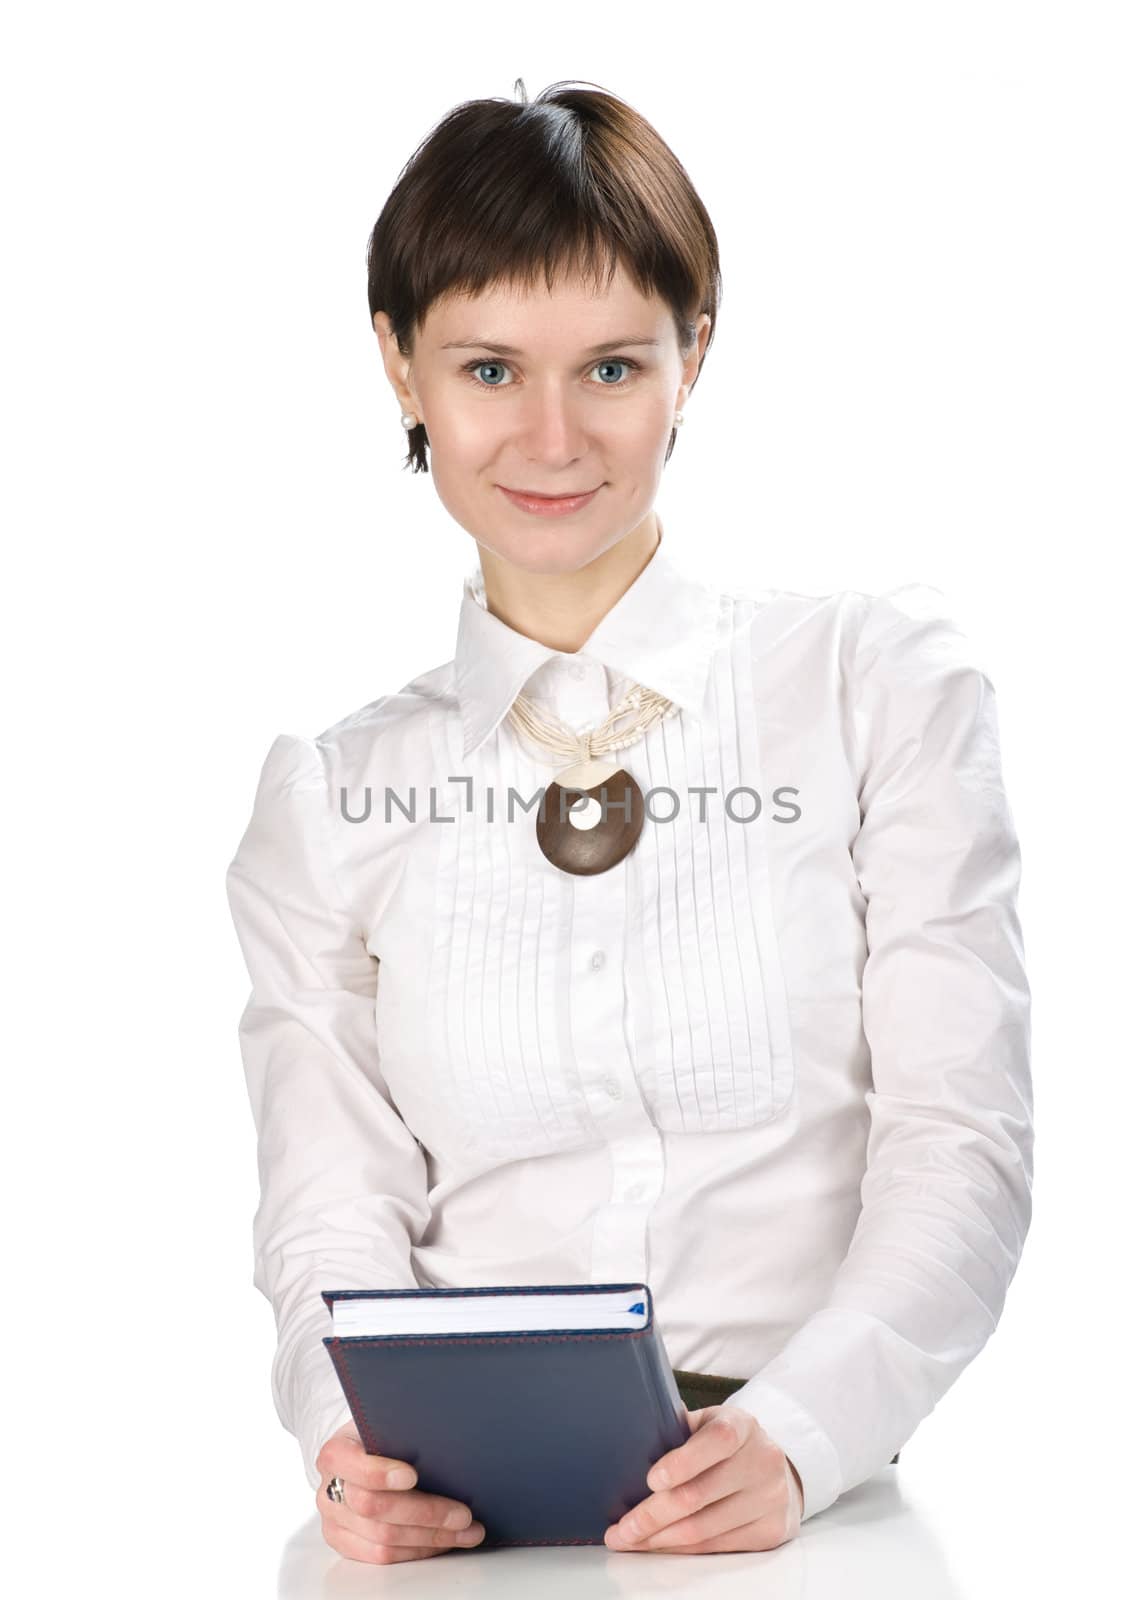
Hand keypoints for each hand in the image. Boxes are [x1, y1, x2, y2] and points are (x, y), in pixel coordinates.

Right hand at [315, 1420, 485, 1563]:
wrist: (363, 1454)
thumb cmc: (383, 1436)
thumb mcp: (388, 1423)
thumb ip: (404, 1430)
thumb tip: (445, 1434)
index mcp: (336, 1453)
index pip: (352, 1464)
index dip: (380, 1473)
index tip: (413, 1475)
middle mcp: (328, 1490)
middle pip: (374, 1508)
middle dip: (425, 1512)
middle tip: (463, 1513)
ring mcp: (335, 1522)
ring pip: (383, 1539)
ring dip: (431, 1537)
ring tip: (467, 1530)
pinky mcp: (346, 1544)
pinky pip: (383, 1556)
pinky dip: (419, 1551)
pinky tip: (445, 1541)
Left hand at [604, 1404, 802, 1553]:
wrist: (775, 1472)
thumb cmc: (728, 1445)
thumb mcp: (709, 1423)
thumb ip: (679, 1426)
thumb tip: (635, 1430)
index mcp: (743, 1426)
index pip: (716, 1440)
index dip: (682, 1462)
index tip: (651, 1479)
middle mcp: (762, 1461)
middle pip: (700, 1495)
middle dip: (652, 1515)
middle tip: (621, 1528)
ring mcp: (769, 1498)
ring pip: (704, 1528)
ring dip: (661, 1539)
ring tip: (631, 1540)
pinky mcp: (770, 1530)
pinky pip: (716, 1546)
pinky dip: (682, 1549)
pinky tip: (660, 1545)